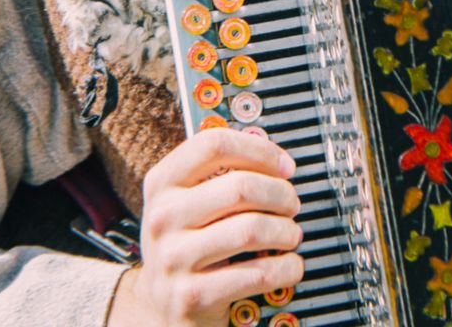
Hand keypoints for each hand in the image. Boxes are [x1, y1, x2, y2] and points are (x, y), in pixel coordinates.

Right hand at [106, 129, 304, 326]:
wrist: (159, 306)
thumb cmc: (186, 245)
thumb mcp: (185, 204)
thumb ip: (218, 177)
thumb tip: (275, 161)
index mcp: (162, 183)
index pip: (213, 145)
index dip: (259, 150)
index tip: (284, 166)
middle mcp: (163, 217)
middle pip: (241, 187)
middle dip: (281, 195)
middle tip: (292, 205)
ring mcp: (174, 258)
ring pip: (252, 230)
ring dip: (286, 231)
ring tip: (290, 236)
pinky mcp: (193, 295)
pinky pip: (257, 274)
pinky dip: (285, 267)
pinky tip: (288, 265)